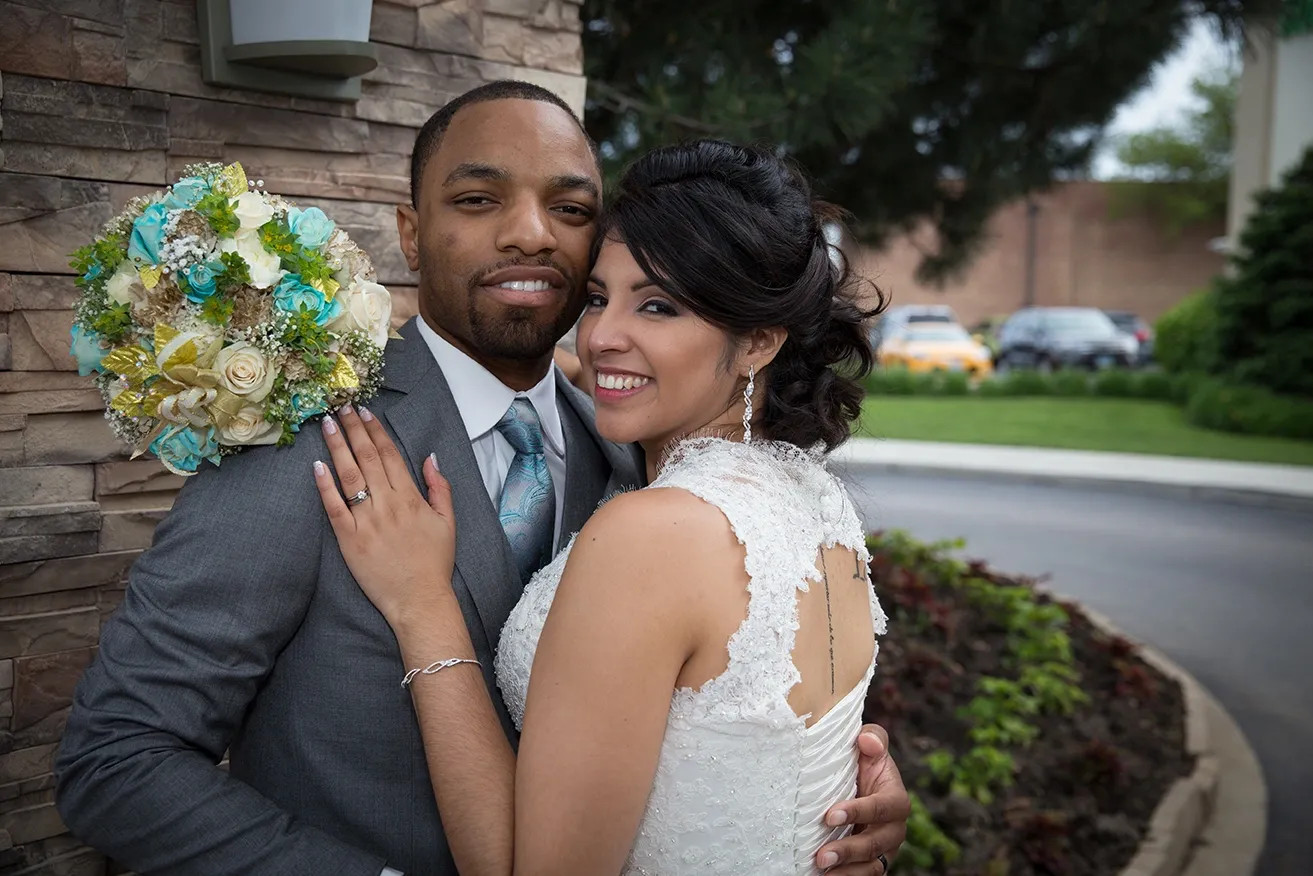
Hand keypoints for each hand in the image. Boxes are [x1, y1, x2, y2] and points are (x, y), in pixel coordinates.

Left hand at [313, 403, 455, 625]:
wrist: (419, 600)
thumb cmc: (434, 563)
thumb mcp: (448, 522)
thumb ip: (439, 487)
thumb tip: (430, 457)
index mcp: (411, 498)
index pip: (390, 455)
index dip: (376, 431)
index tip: (364, 412)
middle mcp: (387, 504)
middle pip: (367, 458)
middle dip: (353, 430)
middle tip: (341, 408)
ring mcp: (366, 521)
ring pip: (349, 476)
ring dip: (338, 448)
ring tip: (327, 426)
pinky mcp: (349, 540)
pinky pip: (334, 507)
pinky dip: (325, 486)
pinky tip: (316, 466)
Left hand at [815, 724, 908, 873]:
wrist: (858, 787)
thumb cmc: (863, 765)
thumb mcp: (868, 748)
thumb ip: (872, 738)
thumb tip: (868, 741)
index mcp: (896, 800)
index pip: (883, 808)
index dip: (859, 811)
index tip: (830, 815)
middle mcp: (894, 829)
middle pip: (877, 843)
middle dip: (849, 850)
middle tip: (822, 856)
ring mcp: (884, 849)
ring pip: (871, 866)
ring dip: (847, 871)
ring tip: (820, 869)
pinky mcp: (871, 863)